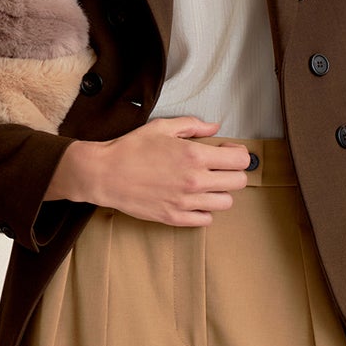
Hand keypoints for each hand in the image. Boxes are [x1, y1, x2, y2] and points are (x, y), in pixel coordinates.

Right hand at [42, 118, 251, 225]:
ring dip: (220, 192)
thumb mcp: (162, 127)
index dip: (238, 154)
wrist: (105, 174)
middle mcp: (195, 180)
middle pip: (239, 182)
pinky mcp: (175, 218)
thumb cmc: (131, 148)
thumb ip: (193, 125)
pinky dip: (204, 210)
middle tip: (220, 168)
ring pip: (226, 203)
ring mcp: (186, 202)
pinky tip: (193, 200)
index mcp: (195, 155)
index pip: (240, 160)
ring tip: (206, 185)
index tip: (229, 152)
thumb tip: (215, 127)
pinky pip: (206, 219)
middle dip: (233, 173)